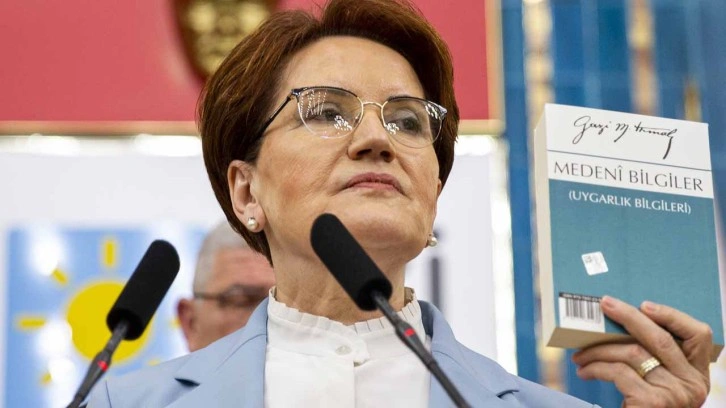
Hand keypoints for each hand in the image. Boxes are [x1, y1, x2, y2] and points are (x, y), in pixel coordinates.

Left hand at [572, 296, 712, 407]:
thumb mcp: (661, 386)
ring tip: (580, 354)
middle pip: (659, 337)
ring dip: (599, 349)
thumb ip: (656, 361)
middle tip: (604, 304)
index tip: (645, 305)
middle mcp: (693, 385)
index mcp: (699, 376)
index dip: (673, 315)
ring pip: (631, 352)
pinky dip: (595, 367)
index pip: (700, 335)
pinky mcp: (652, 403)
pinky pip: (617, 372)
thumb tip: (621, 324)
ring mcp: (675, 395)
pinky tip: (584, 371)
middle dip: (628, 316)